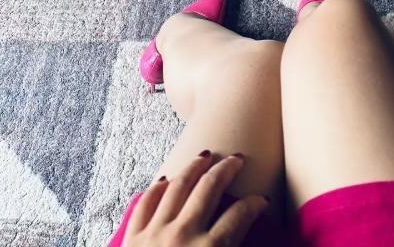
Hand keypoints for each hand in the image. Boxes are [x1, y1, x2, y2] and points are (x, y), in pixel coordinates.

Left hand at [124, 151, 268, 245]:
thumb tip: (256, 244)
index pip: (240, 215)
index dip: (254, 205)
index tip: (261, 201)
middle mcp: (183, 236)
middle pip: (209, 187)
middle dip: (226, 168)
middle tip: (237, 158)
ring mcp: (154, 234)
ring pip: (177, 186)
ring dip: (193, 167)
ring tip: (205, 155)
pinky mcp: (132, 240)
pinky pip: (145, 203)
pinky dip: (156, 189)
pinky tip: (166, 180)